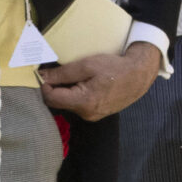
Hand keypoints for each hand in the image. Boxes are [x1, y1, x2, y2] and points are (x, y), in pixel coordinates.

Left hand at [37, 43, 160, 121]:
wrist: (139, 75)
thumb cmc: (115, 67)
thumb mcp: (87, 65)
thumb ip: (63, 73)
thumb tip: (42, 76)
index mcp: (83, 102)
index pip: (51, 98)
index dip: (44, 84)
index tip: (44, 72)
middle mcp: (86, 114)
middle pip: (58, 103)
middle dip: (54, 88)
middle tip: (57, 71)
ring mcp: (91, 116)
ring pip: (68, 104)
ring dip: (65, 91)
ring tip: (73, 76)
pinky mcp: (96, 114)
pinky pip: (78, 105)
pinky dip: (75, 95)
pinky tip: (83, 83)